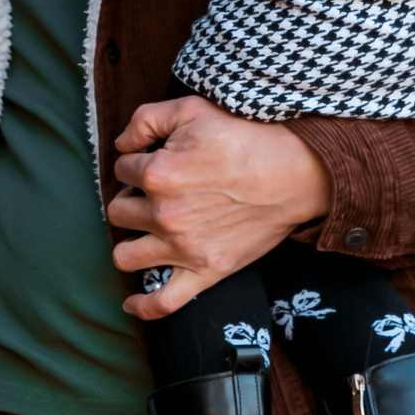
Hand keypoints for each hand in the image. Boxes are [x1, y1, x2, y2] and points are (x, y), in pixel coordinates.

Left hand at [106, 96, 334, 319]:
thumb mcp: (192, 109)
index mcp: (157, 173)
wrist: (296, 172)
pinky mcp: (206, 270)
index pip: (122, 170)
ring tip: (146, 230)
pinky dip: (143, 306)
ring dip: (130, 241)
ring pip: (126, 255)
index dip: (136, 163)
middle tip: (154, 193)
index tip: (157, 160)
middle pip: (118, 212)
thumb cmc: (246, 136)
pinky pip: (163, 302)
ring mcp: (184, 247)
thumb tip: (121, 144)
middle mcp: (164, 214)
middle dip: (131, 200)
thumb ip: (145, 120)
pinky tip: (132, 303)